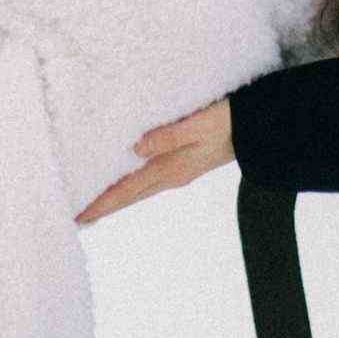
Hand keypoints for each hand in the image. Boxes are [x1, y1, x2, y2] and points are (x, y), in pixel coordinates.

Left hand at [79, 96, 232, 222]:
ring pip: (139, 191)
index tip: (77, 215)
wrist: (262, 130)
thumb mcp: (201, 124)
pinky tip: (128, 183)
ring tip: (96, 204)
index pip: (125, 190)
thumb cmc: (232, 121)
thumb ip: (169, 135)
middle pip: (128, 196)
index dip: (100, 203)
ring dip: (116, 198)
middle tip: (77, 216)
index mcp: (170, 168)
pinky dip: (132, 188)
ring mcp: (179, 172)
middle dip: (102, 206)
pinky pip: (150, 182)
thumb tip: (137, 147)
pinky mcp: (186, 165)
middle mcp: (171, 175)